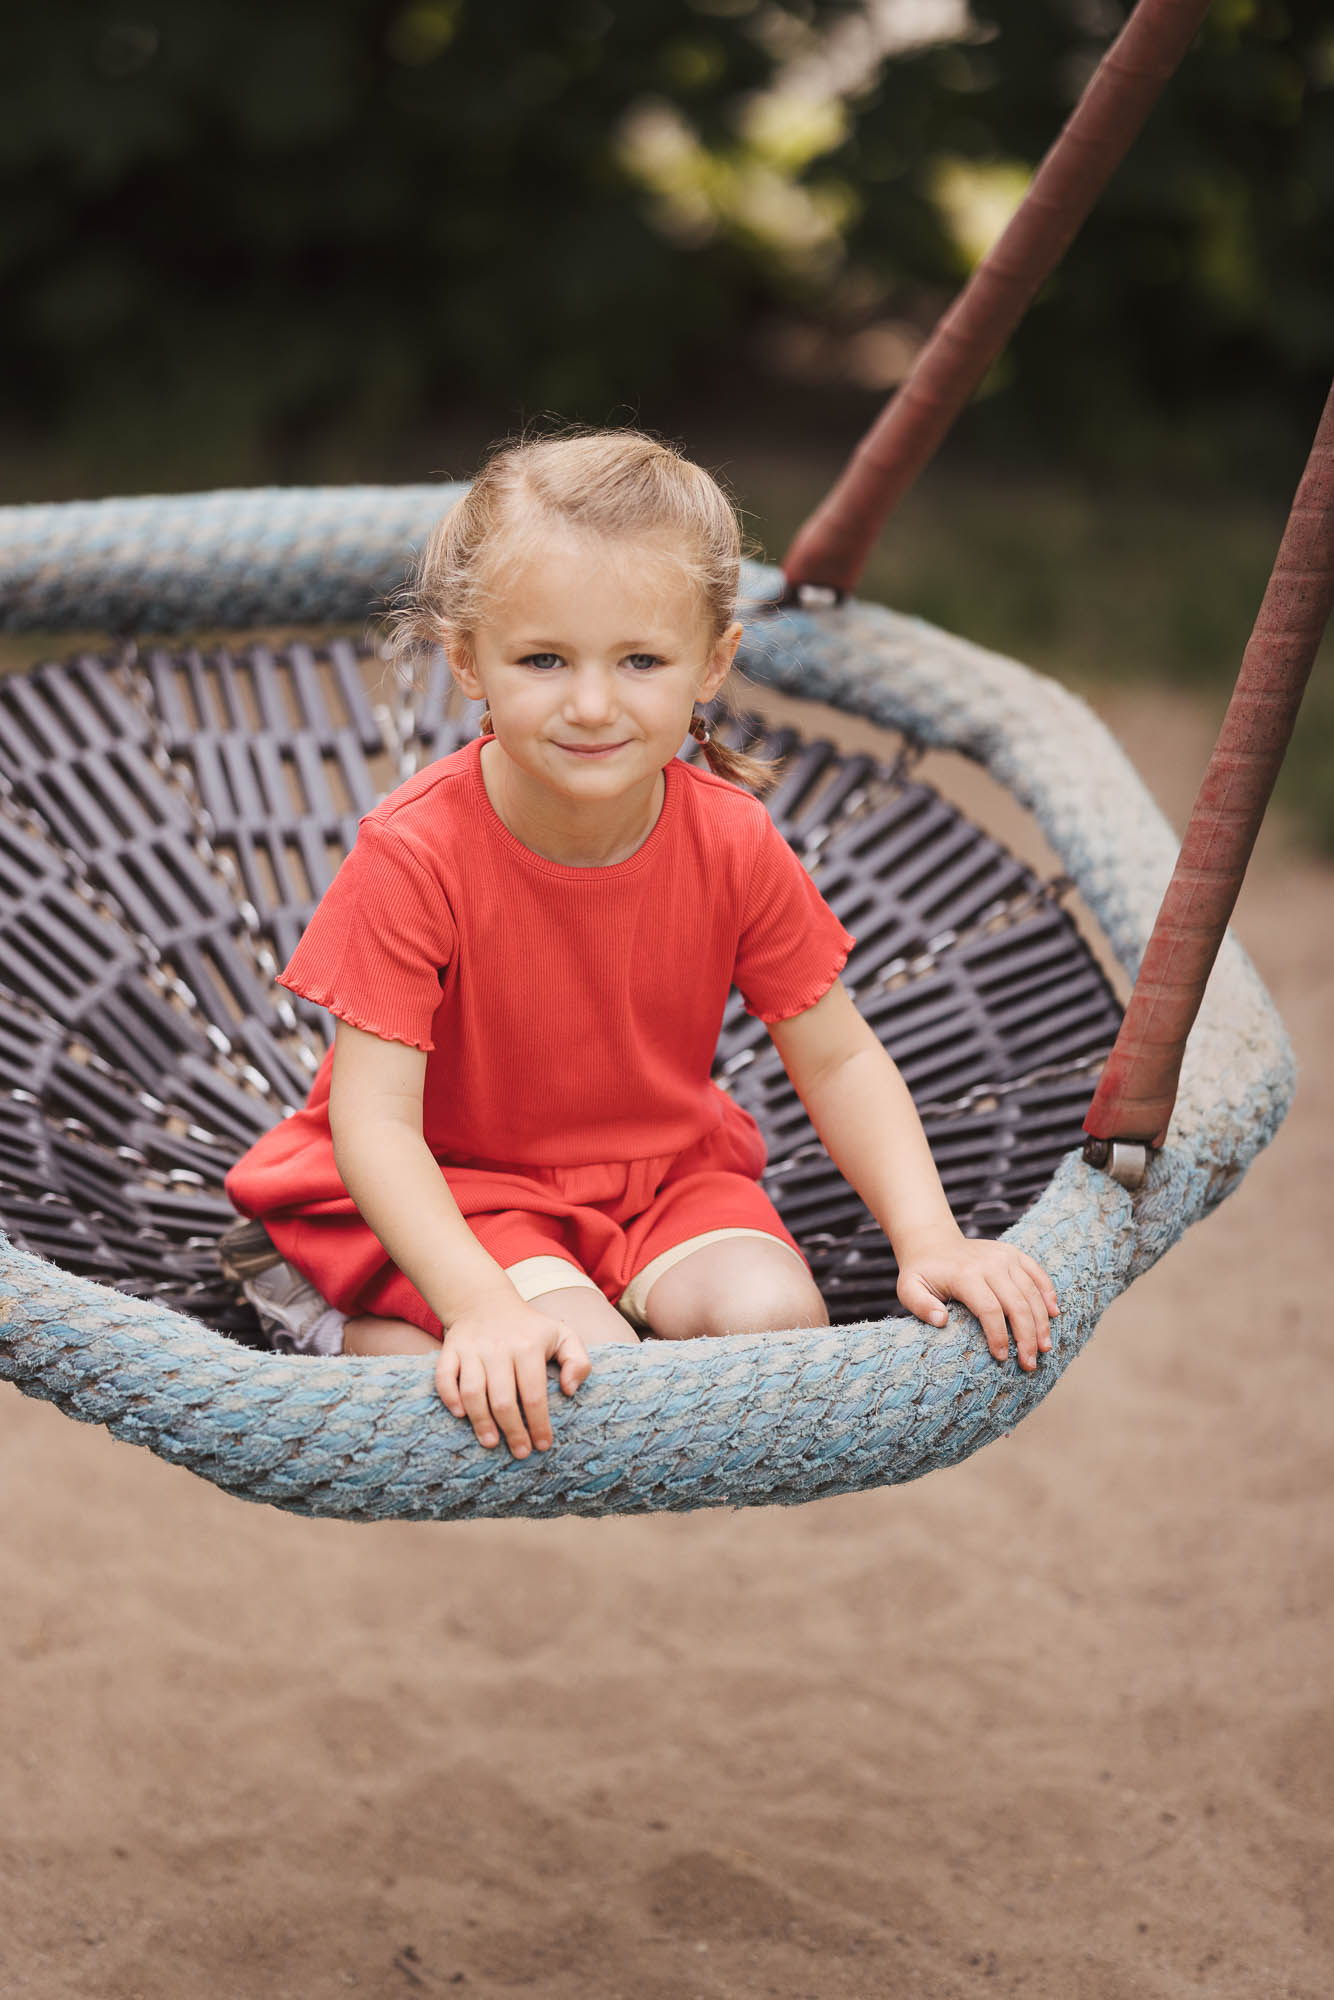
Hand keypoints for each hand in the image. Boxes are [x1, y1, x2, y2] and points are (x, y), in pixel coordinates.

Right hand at [435, 1290, 591, 1456]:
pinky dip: (449, 1397)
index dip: (538, 1424)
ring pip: (472, 1392)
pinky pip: (444, 1377)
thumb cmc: (529, 1328)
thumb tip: (569, 1391)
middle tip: (520, 1453)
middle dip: (512, 1431)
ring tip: (491, 1443)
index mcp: (528, 1346)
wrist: (485, 1301)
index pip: (534, 1394)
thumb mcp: (562, 1336)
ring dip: (481, 1421)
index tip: (543, 1445)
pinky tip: (460, 1415)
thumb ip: (578, 1361)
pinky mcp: (450, 1350)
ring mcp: (471, 1349)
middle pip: (502, 1399)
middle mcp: (498, 1348)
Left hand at [895, 1226, 1059, 1373]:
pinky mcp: (1014, 1253)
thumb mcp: (909, 1289)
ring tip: (1044, 1348)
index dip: (999, 1336)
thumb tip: (942, 1321)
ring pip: (1031, 1292)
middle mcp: (989, 1264)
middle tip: (1030, 1364)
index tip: (1002, 1358)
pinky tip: (1054, 1314)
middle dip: (1026, 1337)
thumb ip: (921, 1306)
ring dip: (1041, 1322)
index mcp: (965, 1275)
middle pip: (1016, 1304)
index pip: (989, 1309)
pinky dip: (1048, 1292)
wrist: (932, 1242)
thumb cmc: (922, 1273)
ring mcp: (1004, 1256)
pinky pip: (1037, 1272)